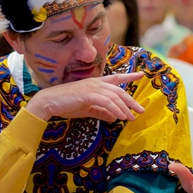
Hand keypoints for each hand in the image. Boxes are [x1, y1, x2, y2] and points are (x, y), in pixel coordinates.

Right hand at [26, 72, 144, 121]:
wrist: (50, 102)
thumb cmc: (67, 104)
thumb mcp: (88, 109)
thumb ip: (102, 112)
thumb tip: (114, 118)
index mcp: (96, 83)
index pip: (116, 78)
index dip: (130, 76)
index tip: (142, 74)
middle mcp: (96, 83)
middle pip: (119, 90)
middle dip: (131, 100)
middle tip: (141, 110)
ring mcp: (92, 87)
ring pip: (114, 96)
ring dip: (124, 108)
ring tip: (131, 117)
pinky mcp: (88, 94)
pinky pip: (106, 102)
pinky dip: (115, 109)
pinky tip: (120, 117)